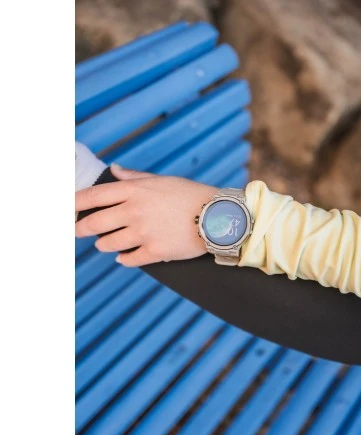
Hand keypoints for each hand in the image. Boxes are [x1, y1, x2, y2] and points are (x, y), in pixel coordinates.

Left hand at [75, 164, 217, 266]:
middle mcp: (134, 211)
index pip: (93, 196)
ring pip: (107, 244)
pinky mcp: (155, 252)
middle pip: (93, 224)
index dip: (73, 204)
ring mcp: (144, 233)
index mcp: (135, 191)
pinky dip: (124, 259)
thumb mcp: (162, 180)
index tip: (64, 209)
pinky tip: (125, 256)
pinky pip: (128, 260)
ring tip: (106, 243)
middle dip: (80, 229)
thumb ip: (135, 177)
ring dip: (104, 244)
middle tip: (77, 231)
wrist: (217, 215)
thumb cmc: (190, 194)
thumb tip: (115, 171)